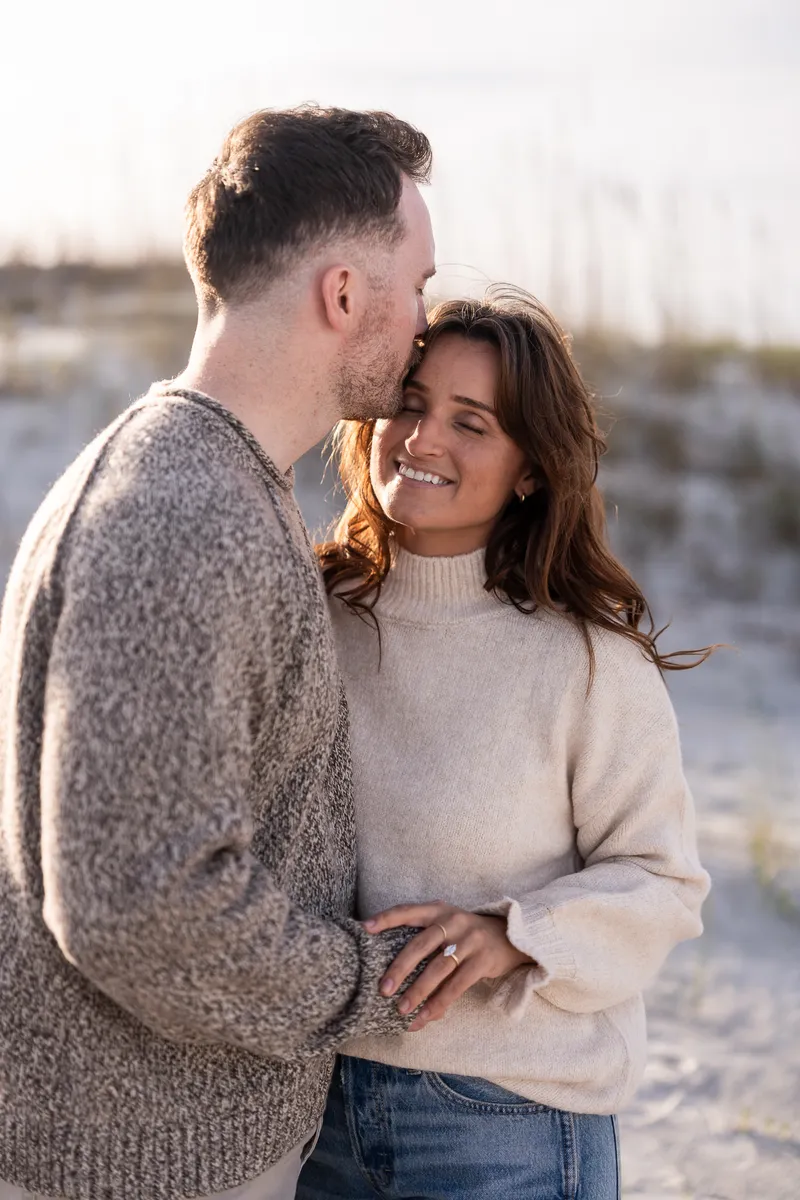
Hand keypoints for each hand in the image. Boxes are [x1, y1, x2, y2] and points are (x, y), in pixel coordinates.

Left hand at [364, 901, 531, 1030]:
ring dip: (417, 991)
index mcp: (439, 910)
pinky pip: (456, 986)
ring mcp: (469, 940)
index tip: (365, 928)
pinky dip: (438, 1004)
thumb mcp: (449, 925)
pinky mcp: (482, 960)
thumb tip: (392, 965)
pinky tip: (425, 1017)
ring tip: (401, 1010)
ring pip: (437, 968)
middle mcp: (453, 921)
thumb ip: (426, 936)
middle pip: (420, 944)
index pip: (408, 910)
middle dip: (399, 968)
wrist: (511, 937)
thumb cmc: (469, 935)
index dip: (386, 918)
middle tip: (382, 989)